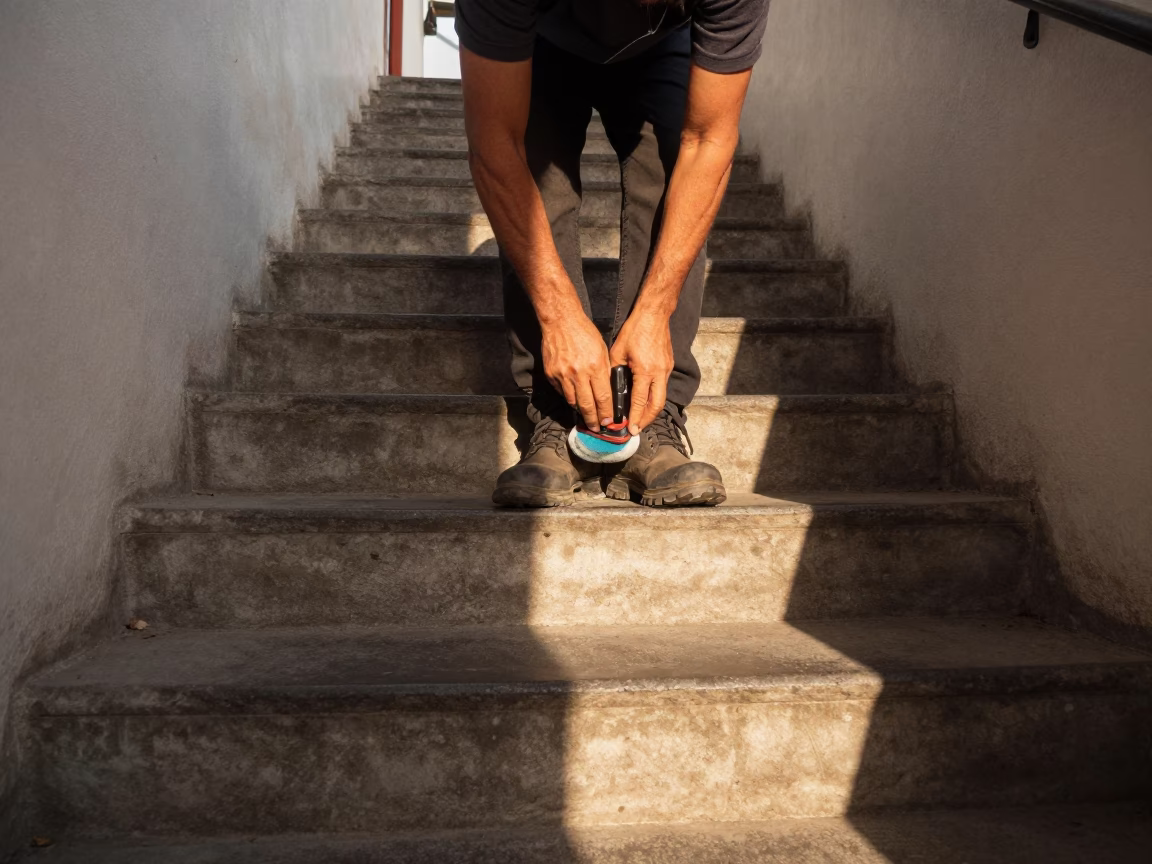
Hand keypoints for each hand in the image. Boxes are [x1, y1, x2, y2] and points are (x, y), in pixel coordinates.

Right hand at [540, 312, 613, 430]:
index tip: (609, 421)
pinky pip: (561, 392)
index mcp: (595, 366)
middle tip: (597, 428)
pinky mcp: (551, 374)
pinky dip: (568, 397)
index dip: (606, 412)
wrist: (560, 321)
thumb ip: (604, 371)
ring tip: (586, 417)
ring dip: (580, 411)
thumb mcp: (602, 350)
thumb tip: (606, 391)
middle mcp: (579, 373)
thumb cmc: (584, 333)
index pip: (603, 397)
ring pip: (572, 401)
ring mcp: (563, 375)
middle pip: (587, 405)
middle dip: (593, 419)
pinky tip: (574, 399)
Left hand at [610, 310, 673, 433]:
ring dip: (652, 410)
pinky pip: (662, 387)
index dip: (635, 417)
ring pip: (661, 397)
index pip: (639, 400)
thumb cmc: (634, 331)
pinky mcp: (668, 365)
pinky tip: (646, 401)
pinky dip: (654, 398)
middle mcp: (658, 372)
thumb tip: (612, 388)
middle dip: (647, 419)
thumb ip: (615, 371)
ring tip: (641, 419)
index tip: (631, 428)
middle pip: (657, 405)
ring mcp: (666, 369)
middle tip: (637, 429)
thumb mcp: (617, 351)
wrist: (654, 315)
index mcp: (645, 370)